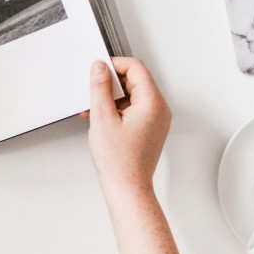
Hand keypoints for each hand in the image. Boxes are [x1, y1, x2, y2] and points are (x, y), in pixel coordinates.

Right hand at [81, 57, 171, 195]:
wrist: (128, 188)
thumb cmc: (119, 161)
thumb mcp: (102, 117)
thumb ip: (100, 87)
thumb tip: (100, 67)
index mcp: (152, 102)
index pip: (135, 67)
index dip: (114, 65)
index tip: (98, 70)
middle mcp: (159, 109)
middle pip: (135, 80)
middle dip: (111, 84)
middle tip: (93, 94)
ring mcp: (157, 119)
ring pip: (133, 94)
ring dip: (112, 97)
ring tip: (95, 112)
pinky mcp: (151, 128)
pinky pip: (135, 108)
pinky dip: (118, 109)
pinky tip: (103, 120)